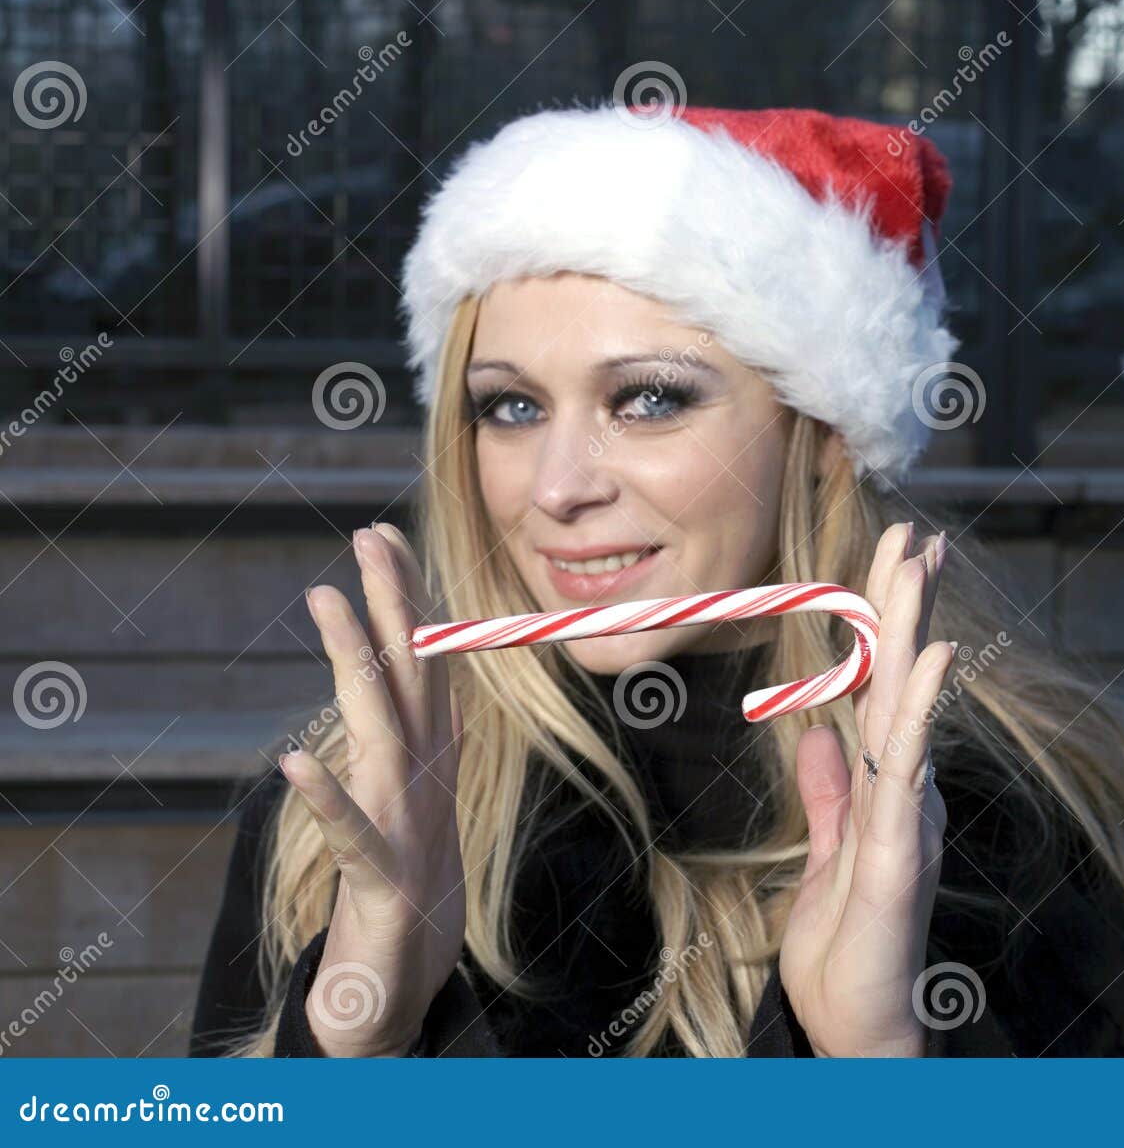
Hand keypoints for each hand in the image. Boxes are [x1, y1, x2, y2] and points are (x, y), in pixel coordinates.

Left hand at [278, 523, 466, 1056]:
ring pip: (384, 730)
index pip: (424, 663)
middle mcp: (427, 780)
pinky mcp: (383, 882)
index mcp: (431, 759)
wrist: (405, 986)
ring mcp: (409, 827)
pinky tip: (294, 763)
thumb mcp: (407, 800)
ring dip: (357, 661)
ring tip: (325, 599)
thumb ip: (408, 738)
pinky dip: (327, 799)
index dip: (407, 598)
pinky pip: (351, 835)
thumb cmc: (401, 889)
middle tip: (369, 533)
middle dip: (393, 601)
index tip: (383, 536)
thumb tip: (409, 678)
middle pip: (414, 676)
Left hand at [780, 521, 952, 1055]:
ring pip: (908, 707)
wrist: (859, 1029)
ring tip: (917, 564)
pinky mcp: (900, 850)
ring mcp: (909, 816)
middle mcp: (907, 792)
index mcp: (886, 790)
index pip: (882, 692)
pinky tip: (933, 654)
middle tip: (912, 532)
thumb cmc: (847, 949)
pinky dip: (922, 707)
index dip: (884, 629)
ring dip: (912, 631)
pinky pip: (907, 767)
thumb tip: (818, 730)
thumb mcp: (824, 855)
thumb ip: (827, 793)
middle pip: (902, 682)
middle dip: (904, 605)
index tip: (891, 565)